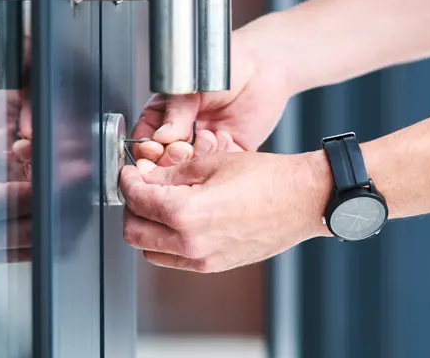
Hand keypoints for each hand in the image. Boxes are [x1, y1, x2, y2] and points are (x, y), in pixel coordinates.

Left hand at [120, 151, 329, 272]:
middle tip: (139, 187)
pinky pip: (175, 259)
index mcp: (186, 213)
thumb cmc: (265, 177)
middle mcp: (191, 243)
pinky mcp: (215, 265)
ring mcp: (203, 260)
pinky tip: (178, 220)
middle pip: (134, 233)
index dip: (127, 182)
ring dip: (146, 227)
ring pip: (150, 251)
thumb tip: (147, 178)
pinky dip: (166, 242)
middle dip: (130, 207)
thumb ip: (171, 175)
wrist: (302, 199)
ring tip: (157, 204)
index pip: (136, 200)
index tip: (130, 173)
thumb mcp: (211, 163)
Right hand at [133, 21, 293, 165]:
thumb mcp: (192, 87)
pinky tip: (225, 136)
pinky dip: (219, 156)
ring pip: (190, 167)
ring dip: (197, 156)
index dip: (146, 149)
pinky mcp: (228, 151)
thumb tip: (160, 137)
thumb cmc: (224, 66)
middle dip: (172, 158)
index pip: (145, 140)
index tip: (154, 149)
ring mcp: (204, 144)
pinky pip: (217, 165)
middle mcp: (183, 132)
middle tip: (184, 147)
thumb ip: (176, 113)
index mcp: (165, 115)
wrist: (263, 65)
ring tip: (208, 136)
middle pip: (164, 161)